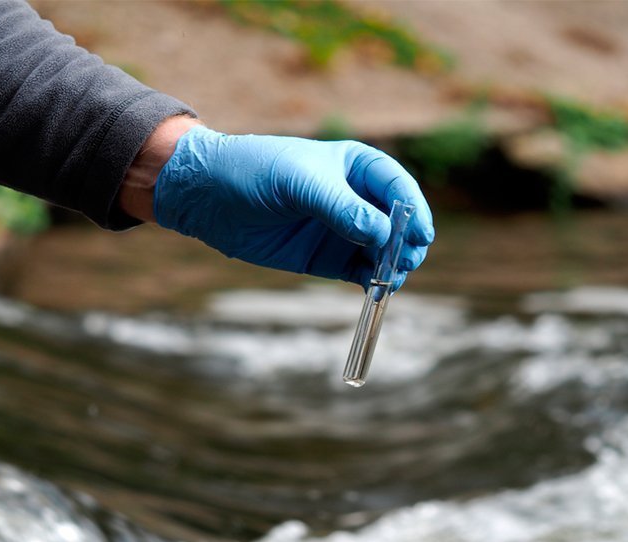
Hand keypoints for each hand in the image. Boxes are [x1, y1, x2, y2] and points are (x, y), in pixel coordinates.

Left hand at [151, 126, 433, 288]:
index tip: (419, 234)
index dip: (413, 210)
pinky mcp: (327, 258)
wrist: (208, 196)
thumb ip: (341, 207)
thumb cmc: (253, 171)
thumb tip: (384, 234)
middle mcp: (355, 198)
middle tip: (405, 261)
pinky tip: (374, 288)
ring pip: (384, 251)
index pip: (397, 186)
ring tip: (389, 278)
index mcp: (355, 166)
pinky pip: (361, 271)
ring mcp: (343, 230)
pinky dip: (372, 281)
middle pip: (398, 223)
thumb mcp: (299, 182)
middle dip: (407, 242)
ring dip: (393, 265)